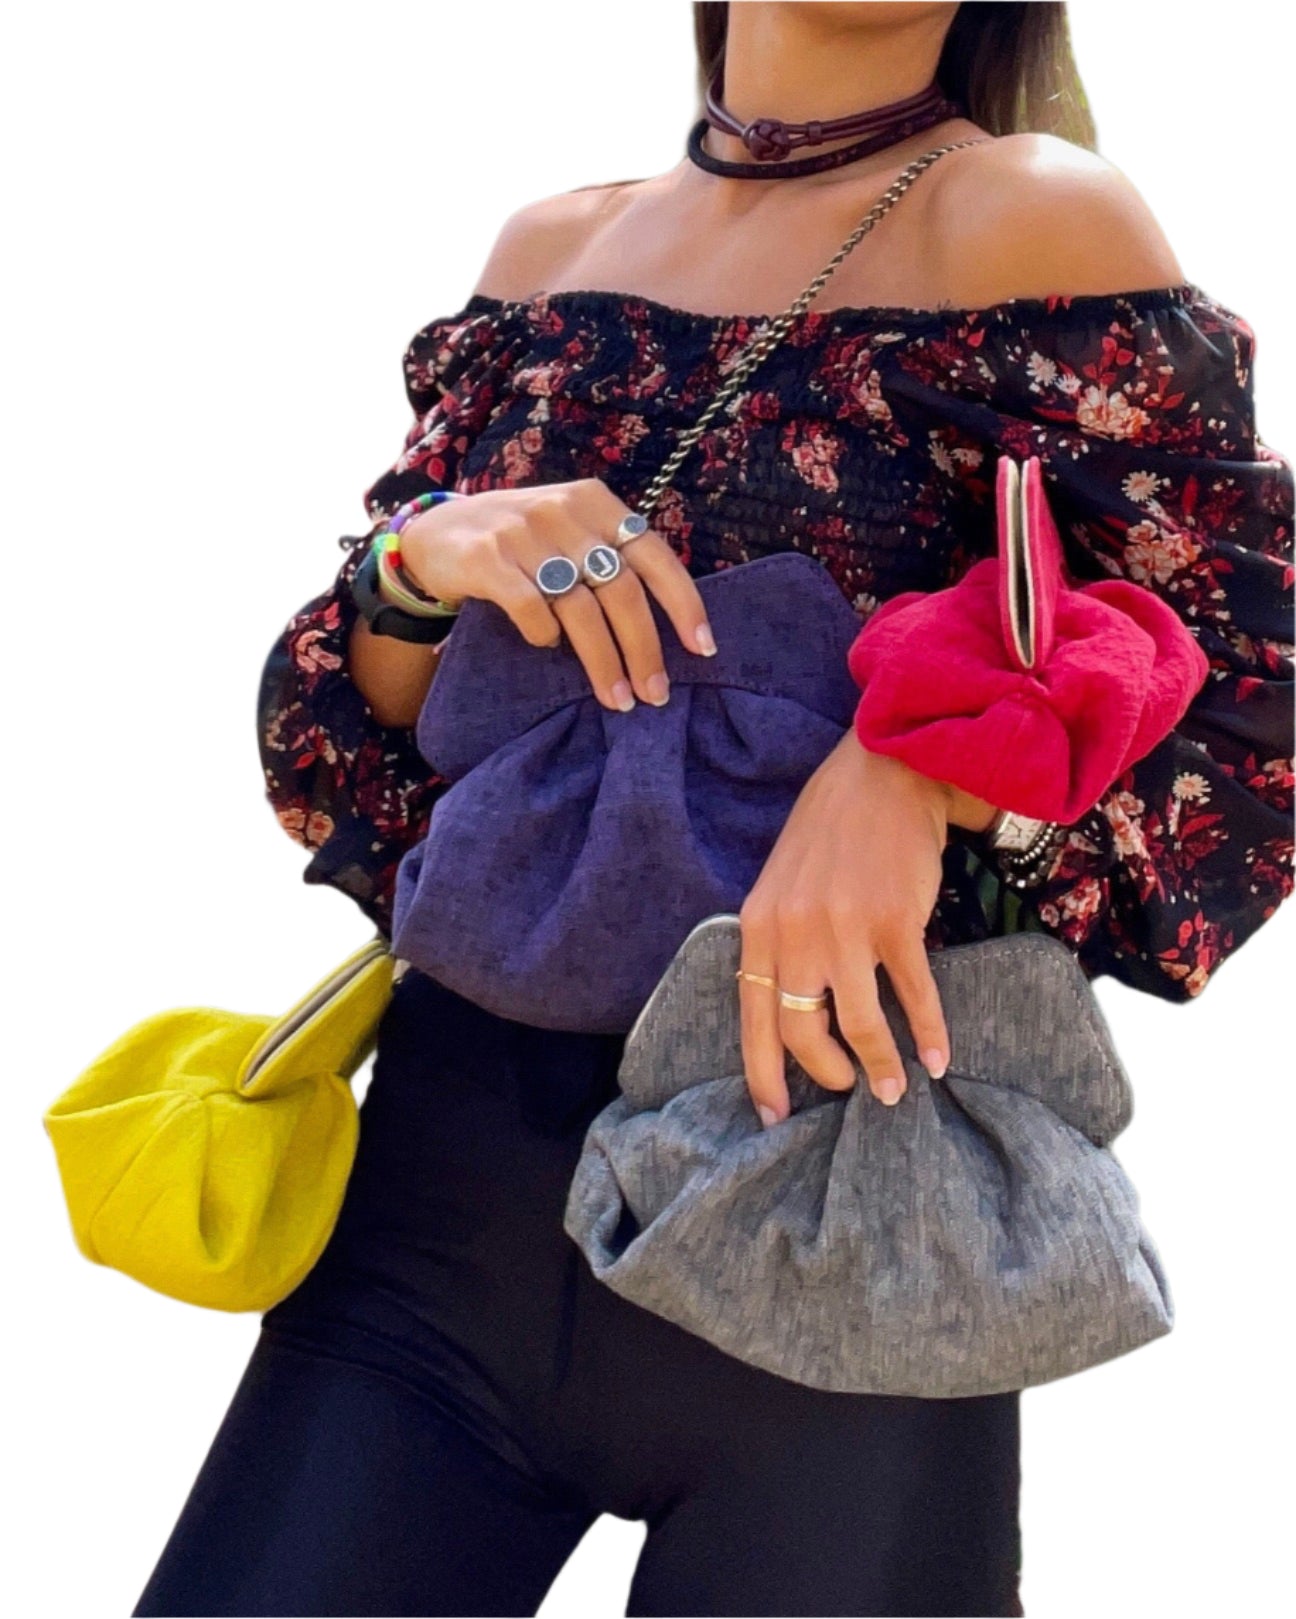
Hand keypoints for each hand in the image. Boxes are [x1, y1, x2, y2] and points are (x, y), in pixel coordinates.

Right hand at [396, 480, 715, 708]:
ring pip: (581, 609)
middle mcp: (564, 511)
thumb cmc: (519, 542)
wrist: (435, 531)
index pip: (655, 556)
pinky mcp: (488, 558)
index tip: (703, 650)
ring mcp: (524, 533)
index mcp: (596, 503)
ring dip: (604, 663)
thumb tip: (667, 625)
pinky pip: (532, 610)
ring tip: (617, 699)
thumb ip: (612, 556)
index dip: (684, 605)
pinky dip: (547, 637)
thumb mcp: (570, 529)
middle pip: (622, 591)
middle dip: (644, 650)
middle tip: (655, 694)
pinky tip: (549, 648)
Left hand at [736, 732, 995, 1123]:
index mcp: (758, 925)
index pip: (753, 1017)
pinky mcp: (896, 921)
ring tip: (894, 1090)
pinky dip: (927, 1033)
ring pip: (858, 1023)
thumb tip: (788, 1009)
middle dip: (826, 1074)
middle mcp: (794, 931)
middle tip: (847, 1090)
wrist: (883, 773)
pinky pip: (913, 994)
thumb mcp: (780, 884)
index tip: (774, 1116)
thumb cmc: (830, 831)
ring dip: (879, 1067)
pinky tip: (938, 1058)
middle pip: (803, 1031)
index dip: (762, 1074)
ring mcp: (845, 927)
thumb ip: (778, 941)